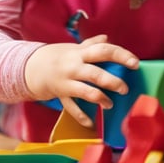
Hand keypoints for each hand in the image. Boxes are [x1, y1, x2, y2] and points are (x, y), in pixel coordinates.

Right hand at [24, 34, 138, 127]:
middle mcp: (74, 67)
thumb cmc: (58, 56)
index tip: (135, 63)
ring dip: (100, 99)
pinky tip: (91, 123)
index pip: (104, 51)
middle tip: (125, 88)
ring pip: (86, 92)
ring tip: (110, 104)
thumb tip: (107, 38)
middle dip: (113, 82)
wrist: (28, 67)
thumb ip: (91, 44)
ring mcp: (66, 82)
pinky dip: (81, 117)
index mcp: (80, 53)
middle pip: (96, 74)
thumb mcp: (74, 48)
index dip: (121, 56)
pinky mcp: (60, 95)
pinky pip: (71, 108)